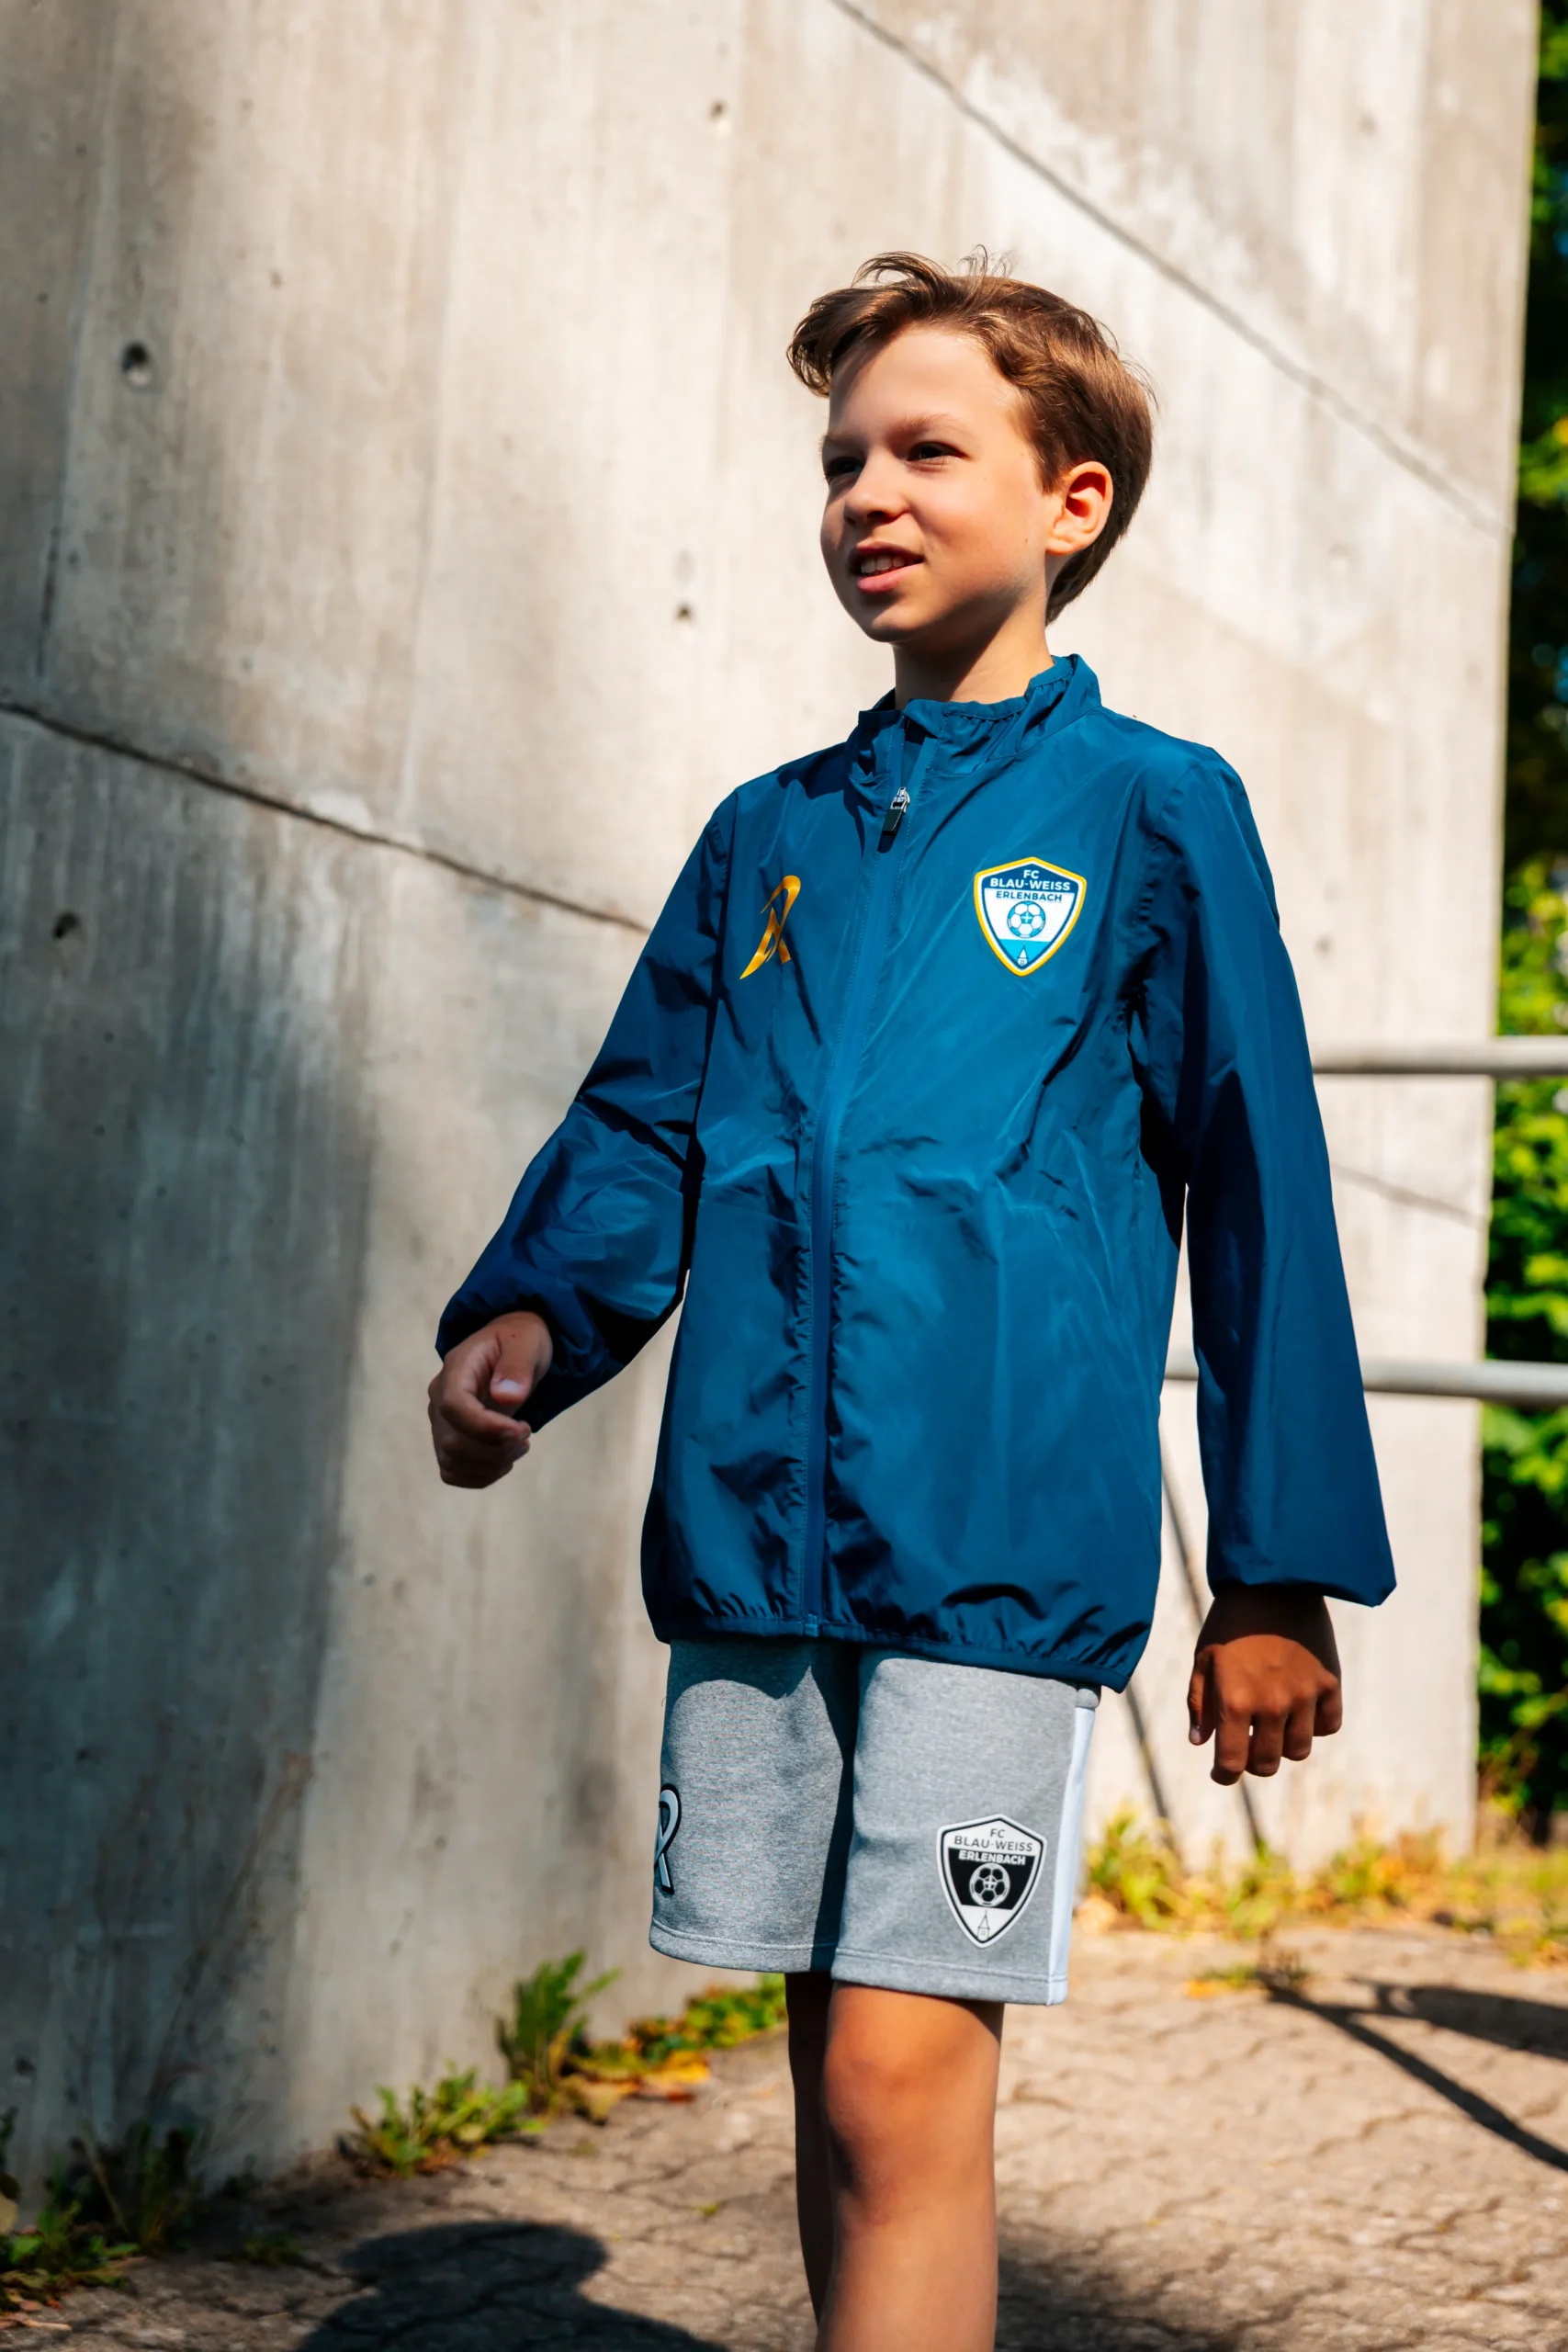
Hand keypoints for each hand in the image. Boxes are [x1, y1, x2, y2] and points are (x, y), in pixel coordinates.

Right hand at [427, 1311, 553, 1488]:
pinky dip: (481, 1475)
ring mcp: (441, 1421)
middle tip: (526, 1436)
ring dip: (492, 1464)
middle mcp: (440, 1396)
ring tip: (521, 1445)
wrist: (512, 1349)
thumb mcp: (528, 1343)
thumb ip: (517, 1366)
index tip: (521, 1430)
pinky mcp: (448, 1440)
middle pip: (452, 1442)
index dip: (486, 1428)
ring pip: (452, 1461)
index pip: (453, 1407)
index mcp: (456, 1369)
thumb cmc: (519, 1341)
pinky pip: (453, 1472)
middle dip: (496, 1449)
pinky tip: (505, 1459)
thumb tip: (505, 1397)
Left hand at [1186, 1585, 1341, 1784]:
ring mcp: (1305, 1696)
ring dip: (1283, 1746)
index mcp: (1235, 1702)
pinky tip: (1301, 1710)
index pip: (1232, 1764)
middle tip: (1247, 1745)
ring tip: (1273, 1725)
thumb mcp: (1204, 1657)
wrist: (1274, 1581)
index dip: (1224, 1774)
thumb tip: (1200, 1741)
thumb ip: (1201, 1703)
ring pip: (1298, 1750)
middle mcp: (1272, 1706)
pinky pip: (1328, 1726)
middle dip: (1253, 1761)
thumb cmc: (1231, 1619)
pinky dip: (1315, 1725)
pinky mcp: (1329, 1683)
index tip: (1222, 1772)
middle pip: (1267, 1763)